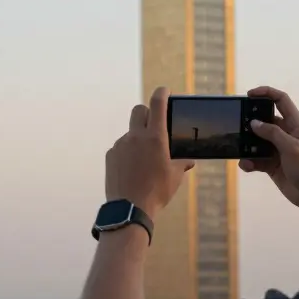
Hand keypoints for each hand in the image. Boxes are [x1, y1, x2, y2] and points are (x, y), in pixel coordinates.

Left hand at [105, 87, 193, 216]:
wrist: (130, 208)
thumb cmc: (157, 191)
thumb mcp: (175, 176)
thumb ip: (181, 163)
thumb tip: (188, 160)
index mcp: (155, 137)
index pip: (157, 104)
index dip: (161, 93)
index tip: (164, 91)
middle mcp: (136, 136)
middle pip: (138, 111)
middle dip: (147, 113)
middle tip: (154, 124)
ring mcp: (120, 145)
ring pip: (130, 132)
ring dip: (138, 138)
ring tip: (145, 159)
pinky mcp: (110, 155)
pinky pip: (121, 147)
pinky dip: (128, 152)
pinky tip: (133, 169)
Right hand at [238, 86, 298, 209]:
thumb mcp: (291, 147)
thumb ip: (272, 133)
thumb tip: (253, 123)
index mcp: (295, 124)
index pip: (281, 100)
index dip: (266, 93)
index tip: (249, 94)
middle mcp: (285, 133)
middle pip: (265, 119)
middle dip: (251, 121)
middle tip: (238, 123)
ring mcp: (277, 148)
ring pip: (257, 140)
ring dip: (247, 144)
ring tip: (240, 148)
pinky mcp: (271, 163)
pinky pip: (255, 157)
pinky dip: (249, 161)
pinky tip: (247, 166)